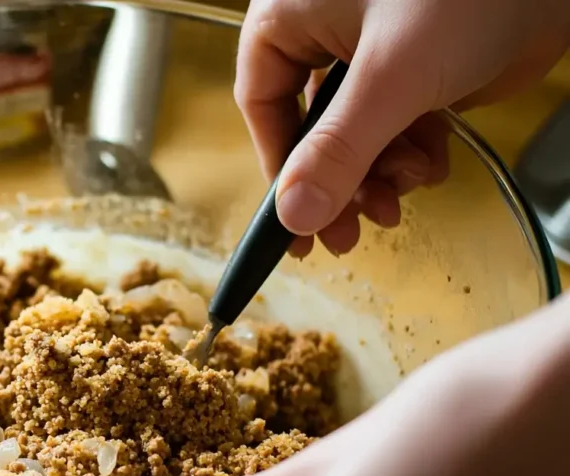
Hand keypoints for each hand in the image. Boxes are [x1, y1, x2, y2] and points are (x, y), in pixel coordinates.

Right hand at [234, 0, 569, 256]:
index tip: (296, 220)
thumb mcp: (392, 77)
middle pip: (310, 128)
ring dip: (378, 174)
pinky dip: (411, 153)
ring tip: (402, 194)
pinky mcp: (417, 66)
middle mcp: (325, 31)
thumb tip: (294, 217)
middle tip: (347, 234)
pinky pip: (395, 126)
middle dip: (338, 182)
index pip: (264, 104)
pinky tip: (431, 165)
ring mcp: (373, 50)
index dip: (280, 167)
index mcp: (292, 16)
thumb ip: (339, 152)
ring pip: (355, 134)